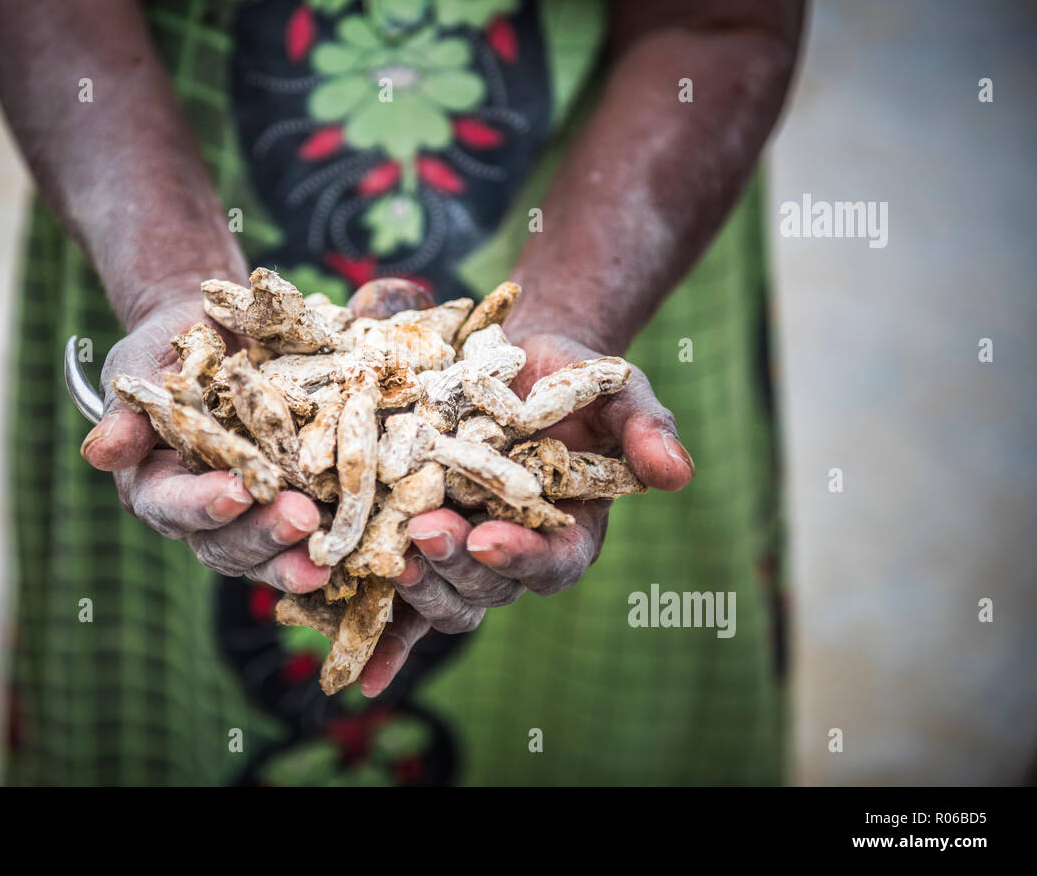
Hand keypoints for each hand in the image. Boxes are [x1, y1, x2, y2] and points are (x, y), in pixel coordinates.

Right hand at [80, 301, 329, 593]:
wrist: (220, 329)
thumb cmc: (170, 346)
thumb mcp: (141, 366)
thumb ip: (126, 410)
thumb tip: (98, 452)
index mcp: (156, 485)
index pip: (173, 505)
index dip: (203, 504)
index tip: (236, 491)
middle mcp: (202, 513)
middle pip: (225, 544)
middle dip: (263, 535)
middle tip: (301, 520)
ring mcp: (251, 516)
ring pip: (269, 553)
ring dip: (298, 556)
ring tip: (330, 551)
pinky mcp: (293, 504)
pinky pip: (311, 538)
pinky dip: (333, 544)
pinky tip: (360, 544)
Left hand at [359, 331, 694, 696]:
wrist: (514, 364)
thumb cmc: (574, 380)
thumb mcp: (619, 392)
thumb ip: (646, 429)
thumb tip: (678, 472)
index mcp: (569, 533)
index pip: (552, 562)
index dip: (522, 557)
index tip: (489, 538)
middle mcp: (515, 556)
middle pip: (487, 587)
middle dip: (455, 566)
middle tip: (423, 532)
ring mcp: (464, 555)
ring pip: (444, 599)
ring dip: (416, 588)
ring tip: (386, 554)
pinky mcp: (421, 547)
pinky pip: (401, 605)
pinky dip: (383, 639)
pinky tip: (362, 675)